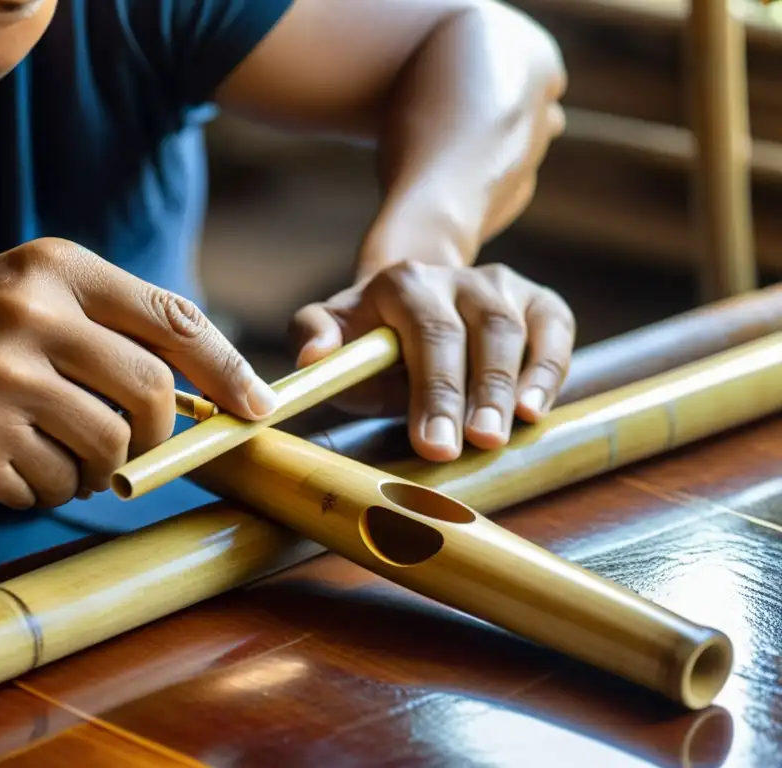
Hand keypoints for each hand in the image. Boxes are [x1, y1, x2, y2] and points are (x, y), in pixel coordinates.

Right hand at [0, 238, 278, 508]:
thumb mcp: (29, 294)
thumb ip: (110, 327)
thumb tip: (204, 389)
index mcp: (57, 269)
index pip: (172, 319)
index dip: (227, 370)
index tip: (258, 407)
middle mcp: (31, 318)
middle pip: (152, 394)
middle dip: (156, 434)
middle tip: (134, 446)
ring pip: (107, 450)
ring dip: (96, 468)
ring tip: (57, 453)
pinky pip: (51, 487)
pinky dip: (44, 487)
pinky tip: (8, 462)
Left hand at [291, 261, 574, 461]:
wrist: (415, 300)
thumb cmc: (372, 336)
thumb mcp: (333, 330)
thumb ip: (312, 336)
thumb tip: (313, 356)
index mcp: (405, 283)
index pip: (428, 332)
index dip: (435, 390)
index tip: (434, 444)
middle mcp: (458, 278)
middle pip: (480, 331)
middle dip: (478, 394)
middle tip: (477, 445)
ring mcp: (501, 287)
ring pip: (516, 331)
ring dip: (512, 387)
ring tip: (504, 435)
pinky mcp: (538, 303)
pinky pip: (556, 330)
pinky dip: (550, 370)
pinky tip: (537, 411)